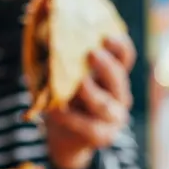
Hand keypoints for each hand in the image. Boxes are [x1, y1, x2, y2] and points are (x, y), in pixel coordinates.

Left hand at [45, 36, 136, 168]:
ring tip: (79, 83)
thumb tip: (44, 29)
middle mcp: (119, 95)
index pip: (125, 56)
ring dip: (92, 92)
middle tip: (92, 54)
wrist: (63, 138)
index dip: (120, 45)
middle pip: (118, 78)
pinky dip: (70, 117)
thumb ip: (58, 57)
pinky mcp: (101, 136)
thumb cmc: (64, 99)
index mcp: (113, 75)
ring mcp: (113, 118)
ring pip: (104, 104)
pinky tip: (55, 110)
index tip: (107, 36)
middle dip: (106, 66)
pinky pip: (87, 125)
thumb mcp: (63, 76)